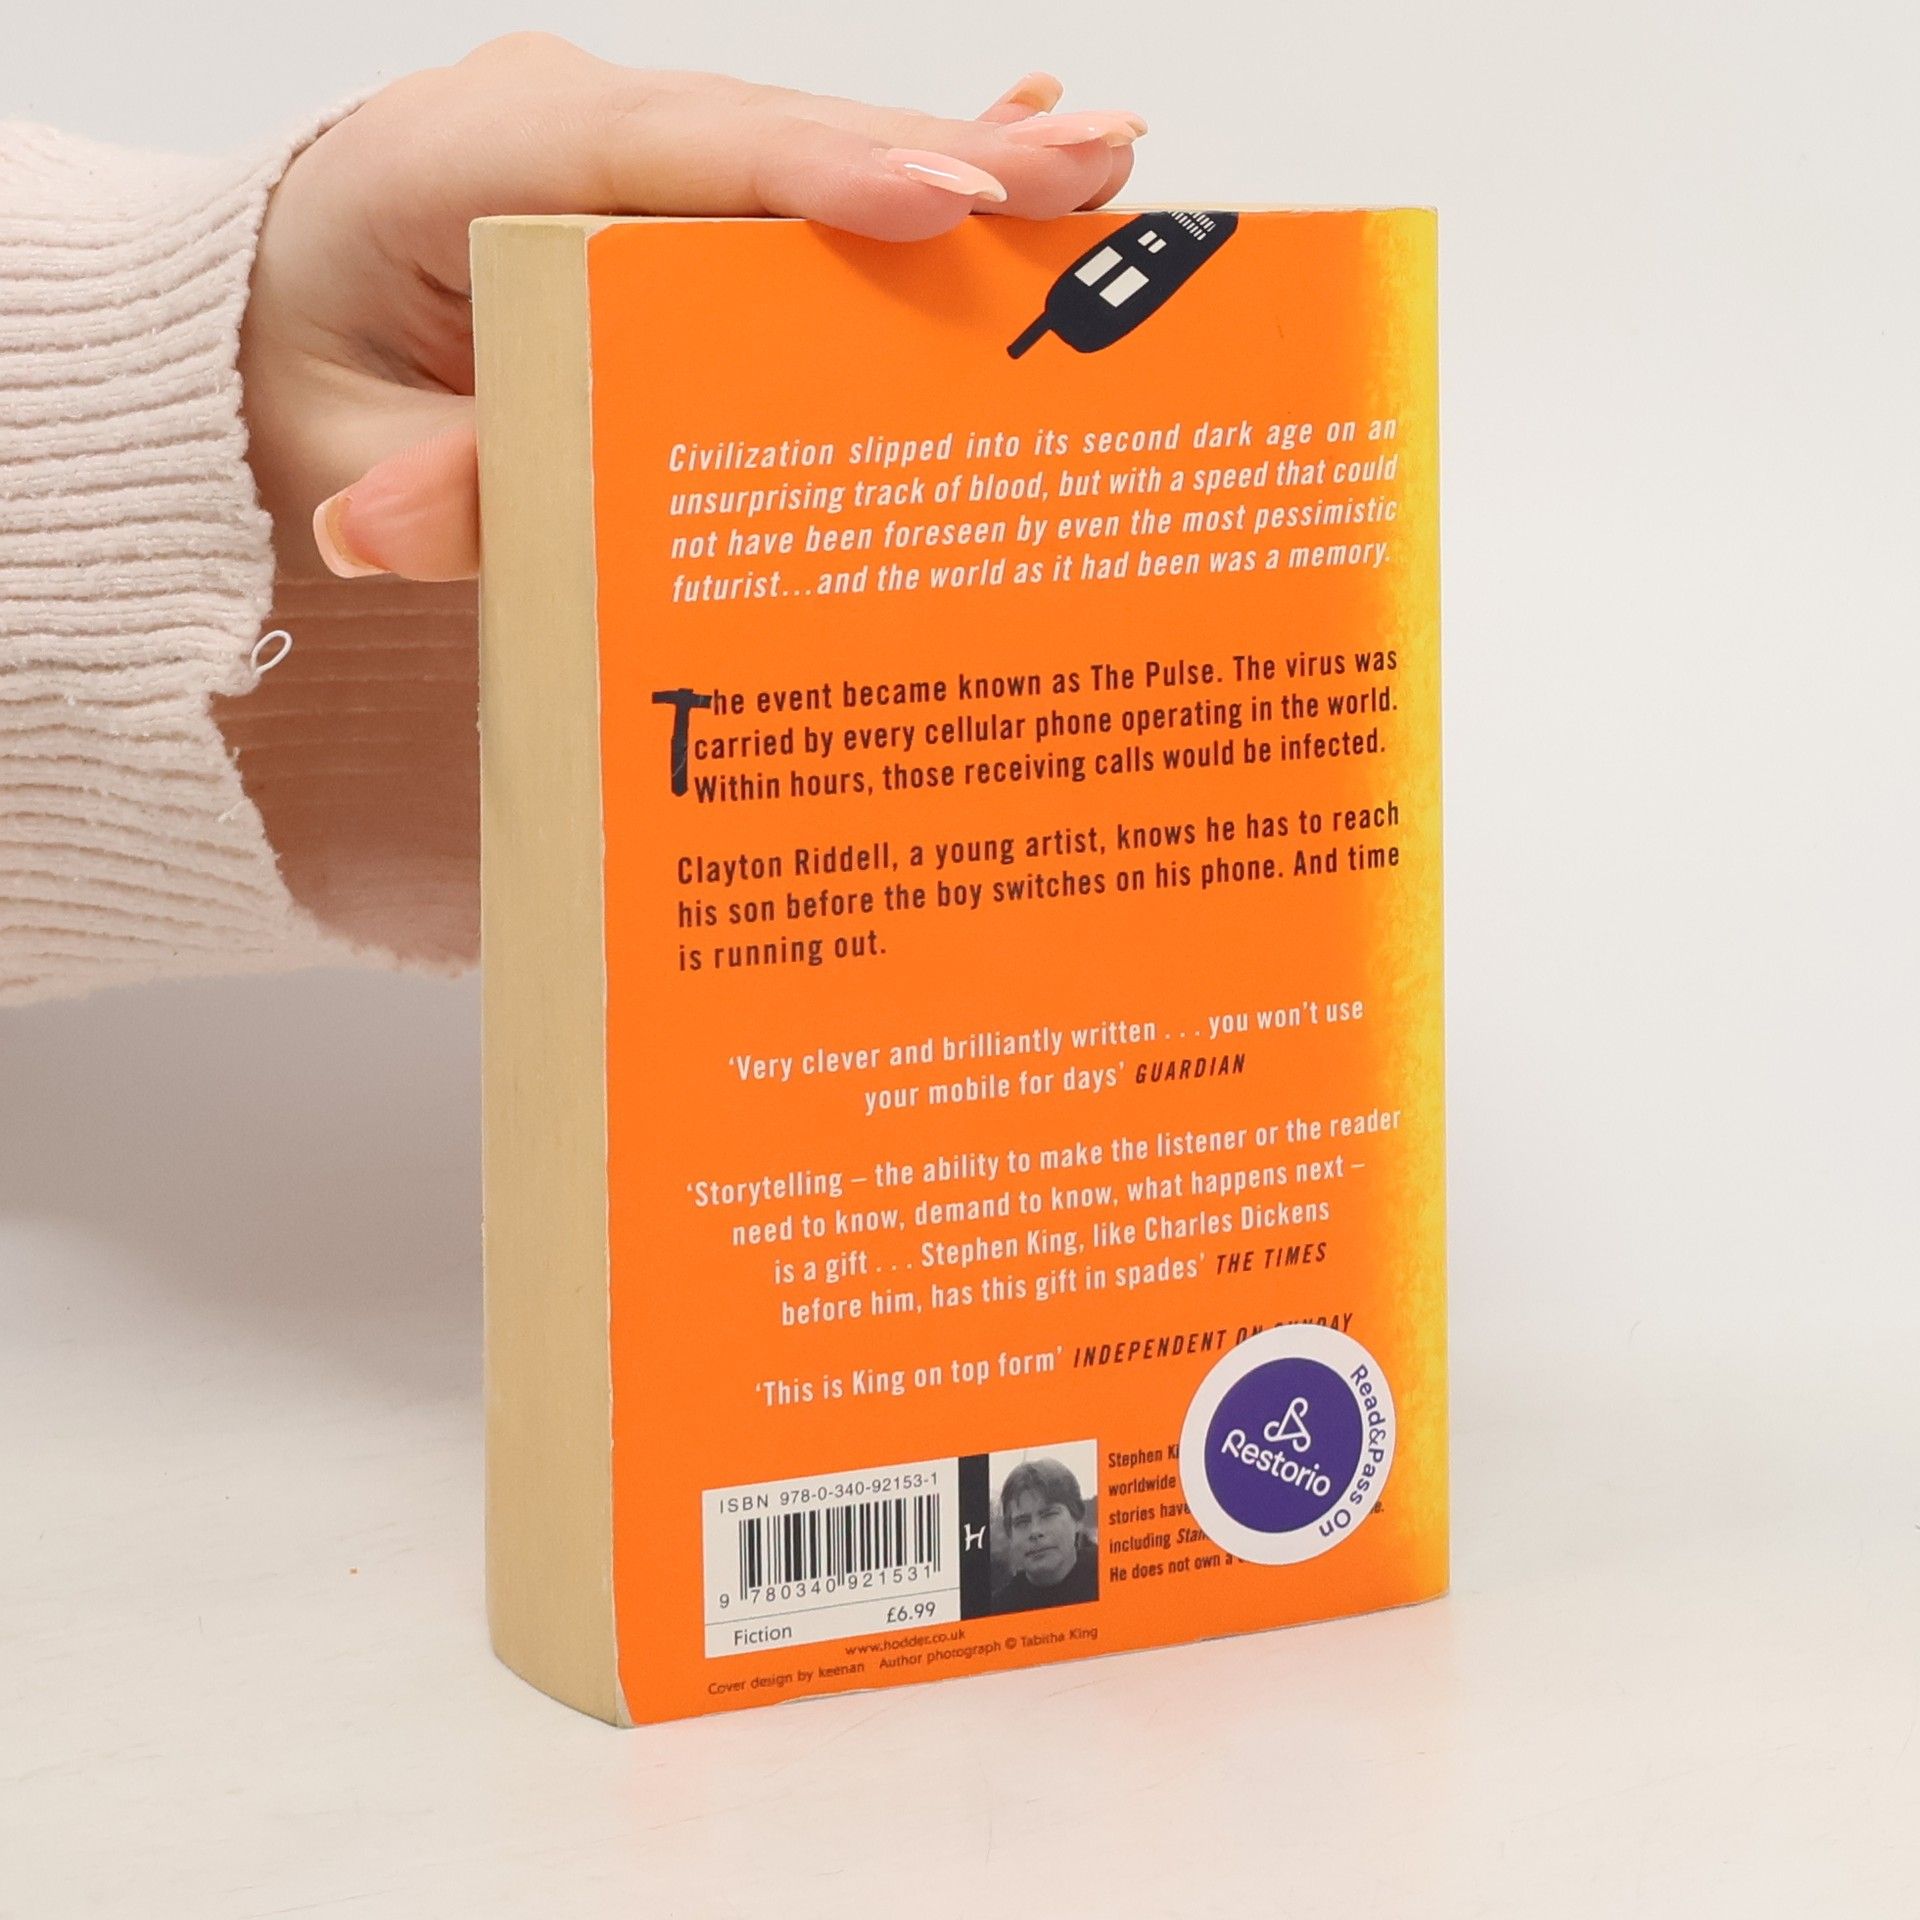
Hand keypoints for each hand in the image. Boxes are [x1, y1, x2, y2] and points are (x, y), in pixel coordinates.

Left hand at [238, 39, 1146, 583]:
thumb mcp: (332, 443)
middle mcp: (570, 125)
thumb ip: (405, 480)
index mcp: (468, 155)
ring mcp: (628, 148)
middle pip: (770, 142)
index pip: (657, 155)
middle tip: (1086, 180)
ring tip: (1104, 173)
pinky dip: (910, 178)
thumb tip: (390, 528)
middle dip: (934, 160)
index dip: (808, 172)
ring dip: (956, 163)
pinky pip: (799, 184)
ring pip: (806, 155)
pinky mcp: (668, 192)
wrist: (274, 316)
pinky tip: (1031, 143)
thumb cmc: (301, 369)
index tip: (941, 193)